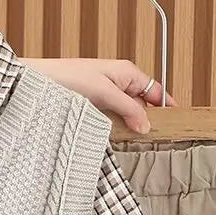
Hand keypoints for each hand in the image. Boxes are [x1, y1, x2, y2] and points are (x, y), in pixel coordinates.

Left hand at [20, 58, 174, 133]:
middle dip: (148, 120)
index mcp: (126, 72)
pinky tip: (116, 138)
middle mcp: (118, 82)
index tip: (177, 123)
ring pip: (127, 113)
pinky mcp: (93, 106)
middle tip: (156, 140)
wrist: (37, 82)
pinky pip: (112, 119)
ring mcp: (106, 95)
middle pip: (143, 104)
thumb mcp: (104, 92)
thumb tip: (146, 125)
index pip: (156, 91)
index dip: (167, 107)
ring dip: (130, 126)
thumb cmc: (67, 77)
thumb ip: (128, 108)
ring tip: (136, 142)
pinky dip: (116, 128)